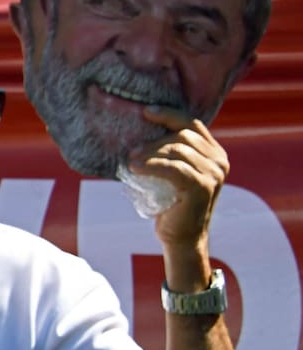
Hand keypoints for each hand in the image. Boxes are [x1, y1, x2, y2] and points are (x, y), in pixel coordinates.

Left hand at [127, 106, 227, 253]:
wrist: (181, 238)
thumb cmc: (171, 204)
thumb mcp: (174, 174)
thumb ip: (170, 155)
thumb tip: (139, 133)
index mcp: (215, 154)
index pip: (193, 124)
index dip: (170, 114)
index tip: (146, 111)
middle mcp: (219, 161)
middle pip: (183, 135)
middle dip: (154, 140)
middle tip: (132, 150)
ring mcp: (213, 174)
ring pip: (177, 150)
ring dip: (149, 152)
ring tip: (130, 160)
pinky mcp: (202, 187)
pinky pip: (173, 168)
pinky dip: (151, 165)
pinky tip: (135, 168)